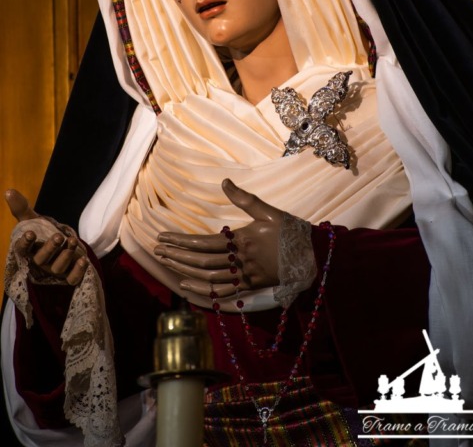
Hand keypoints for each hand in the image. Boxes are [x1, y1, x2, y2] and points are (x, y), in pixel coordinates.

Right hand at [5, 189, 88, 285]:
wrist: (61, 246)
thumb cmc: (41, 232)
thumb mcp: (32, 219)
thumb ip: (21, 207)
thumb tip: (8, 190)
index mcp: (29, 250)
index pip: (22, 250)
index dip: (25, 243)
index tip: (30, 233)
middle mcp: (40, 262)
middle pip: (42, 259)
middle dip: (50, 248)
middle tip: (58, 236)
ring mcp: (54, 270)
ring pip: (58, 268)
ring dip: (66, 255)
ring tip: (73, 240)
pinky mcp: (69, 275)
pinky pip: (72, 279)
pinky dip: (78, 272)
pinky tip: (84, 260)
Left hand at [155, 179, 283, 298]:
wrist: (313, 256)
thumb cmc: (291, 231)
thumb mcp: (269, 211)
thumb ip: (244, 198)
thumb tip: (224, 182)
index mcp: (242, 239)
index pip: (203, 242)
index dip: (180, 241)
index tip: (162, 237)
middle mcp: (240, 260)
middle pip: (201, 261)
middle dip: (176, 256)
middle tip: (157, 250)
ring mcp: (245, 275)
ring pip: (208, 277)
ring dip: (185, 271)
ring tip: (167, 264)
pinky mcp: (251, 286)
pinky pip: (222, 292)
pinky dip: (203, 291)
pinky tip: (187, 286)